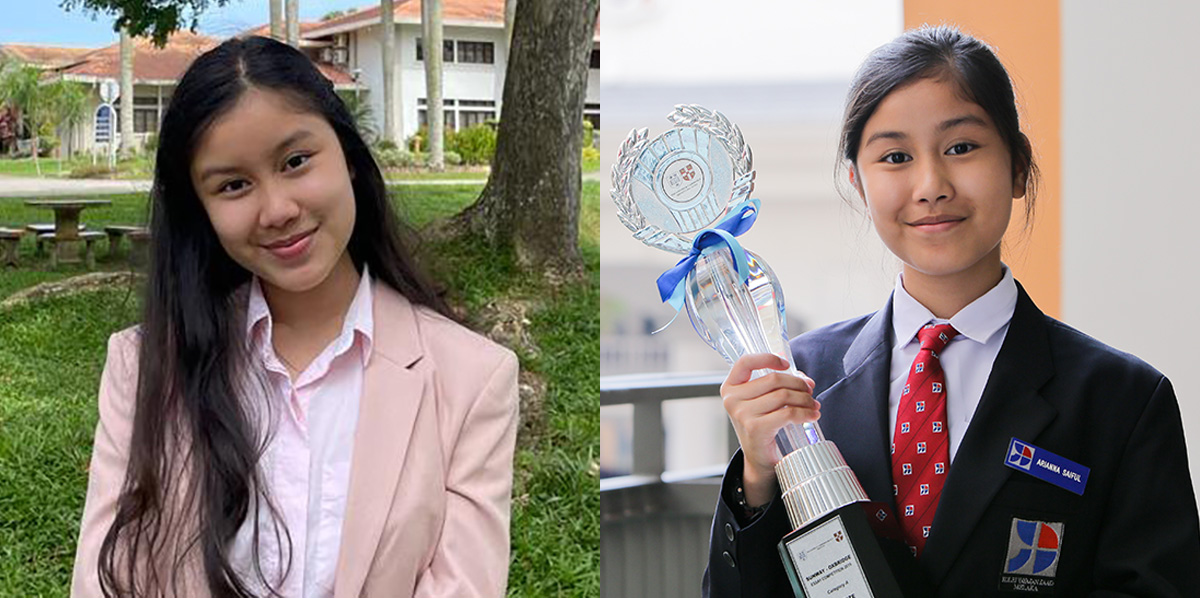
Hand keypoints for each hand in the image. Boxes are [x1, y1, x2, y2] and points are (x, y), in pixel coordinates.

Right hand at [721, 353, 818, 507]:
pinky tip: (812, 416)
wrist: (759, 459)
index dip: (768, 358)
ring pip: (783, 395)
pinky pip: (787, 413)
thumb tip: (805, 380)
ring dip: (804, 399)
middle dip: (798, 384)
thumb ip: (777, 385)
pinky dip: (804, 413)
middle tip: (810, 392)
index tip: (786, 365)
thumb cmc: (763, 426)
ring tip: (813, 405)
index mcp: (730, 388)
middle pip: (773, 379)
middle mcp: (732, 399)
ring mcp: (742, 414)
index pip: (745, 362)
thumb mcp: (762, 401)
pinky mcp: (755, 428)